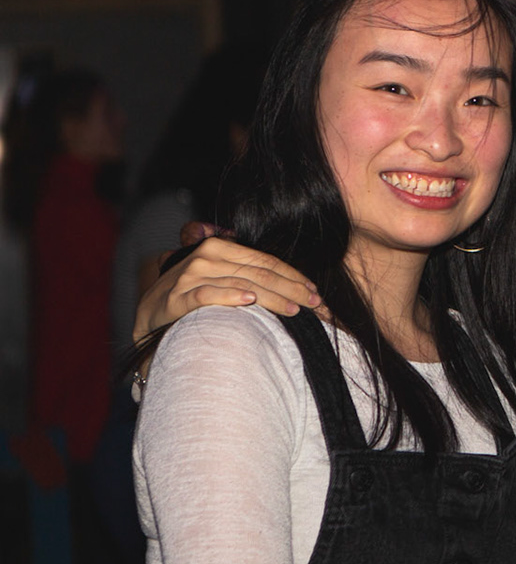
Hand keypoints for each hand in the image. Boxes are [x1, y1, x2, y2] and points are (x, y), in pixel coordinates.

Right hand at [132, 227, 318, 342]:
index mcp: (220, 246)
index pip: (265, 261)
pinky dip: (229, 297)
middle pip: (259, 273)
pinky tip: (249, 302)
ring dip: (272, 297)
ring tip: (294, 309)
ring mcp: (189, 276)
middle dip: (291, 288)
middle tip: (315, 304)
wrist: (151, 316)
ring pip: (241, 284)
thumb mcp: (220, 277)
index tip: (314, 291)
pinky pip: (207, 295)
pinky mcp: (176, 298)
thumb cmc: (193, 296)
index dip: (293, 276)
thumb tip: (292, 284)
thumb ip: (247, 272)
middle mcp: (206, 256)